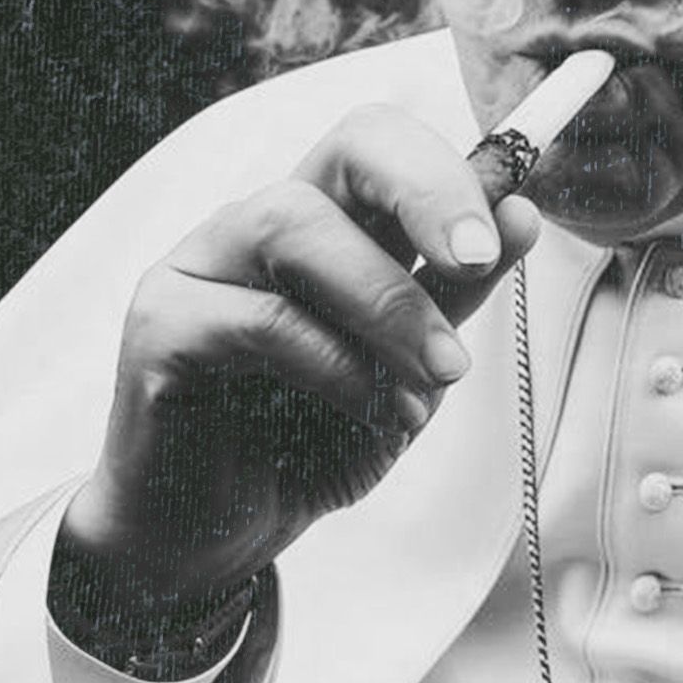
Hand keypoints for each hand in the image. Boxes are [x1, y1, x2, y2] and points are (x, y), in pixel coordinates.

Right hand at [56, 104, 542, 638]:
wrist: (210, 539)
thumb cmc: (302, 444)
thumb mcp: (404, 372)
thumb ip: (452, 297)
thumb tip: (520, 216)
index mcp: (323, 224)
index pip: (378, 144)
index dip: (446, 172)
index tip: (504, 234)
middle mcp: (258, 225)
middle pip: (344, 150)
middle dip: (426, 194)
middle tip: (476, 262)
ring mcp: (199, 265)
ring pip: (291, 222)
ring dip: (386, 298)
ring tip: (437, 373)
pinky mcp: (162, 328)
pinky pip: (255, 319)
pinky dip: (332, 363)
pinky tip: (369, 410)